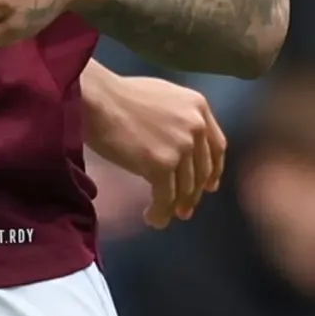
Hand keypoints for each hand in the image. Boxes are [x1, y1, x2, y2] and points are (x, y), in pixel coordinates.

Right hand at [79, 69, 223, 225]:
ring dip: (174, 207)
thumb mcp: (163, 99)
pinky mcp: (162, 164)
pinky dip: (160, 212)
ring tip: (161, 216)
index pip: (217, 146)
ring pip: (185, 188)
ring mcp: (181, 146)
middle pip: (202, 170)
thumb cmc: (119, 97)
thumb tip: (181, 148)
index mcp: (198, 107)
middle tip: (184, 211)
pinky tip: (151, 217)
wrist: (97, 100)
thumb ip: (179, 120)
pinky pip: (166, 197)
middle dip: (193, 194)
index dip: (213, 170)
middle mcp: (196, 126)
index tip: (209, 187)